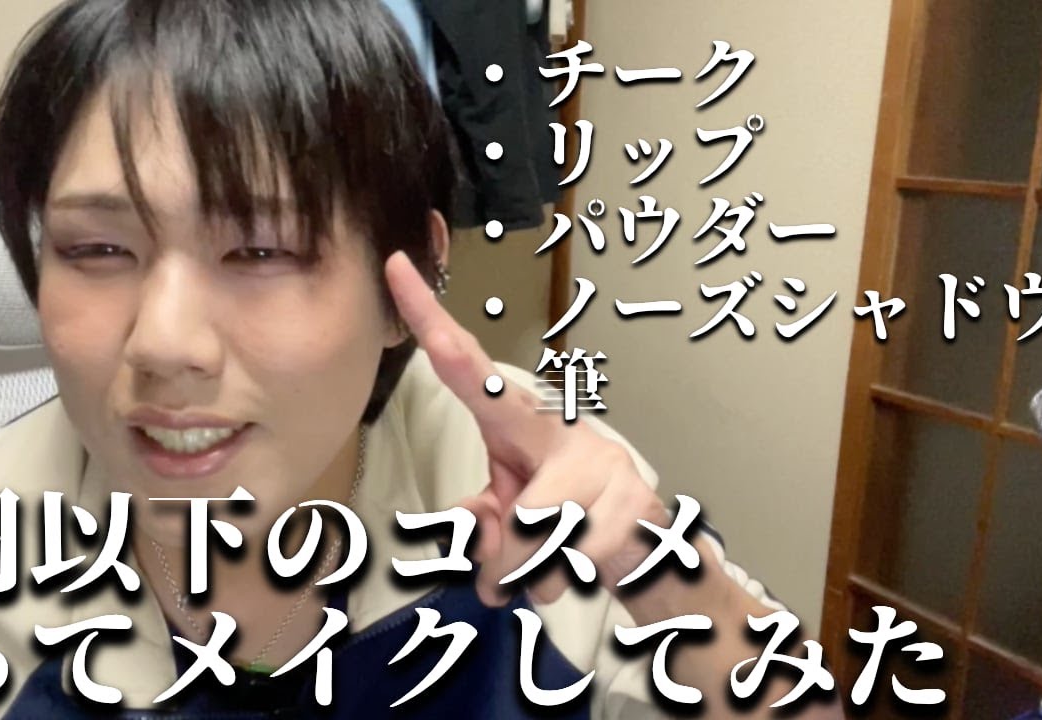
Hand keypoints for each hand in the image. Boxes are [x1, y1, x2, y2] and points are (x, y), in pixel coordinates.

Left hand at [384, 251, 674, 610]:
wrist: (646, 547)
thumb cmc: (562, 515)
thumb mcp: (506, 516)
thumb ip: (480, 521)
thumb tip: (480, 527)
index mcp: (518, 420)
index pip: (465, 365)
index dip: (428, 317)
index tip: (396, 268)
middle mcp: (560, 428)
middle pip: (514, 488)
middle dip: (507, 548)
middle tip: (506, 569)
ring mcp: (604, 462)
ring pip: (535, 536)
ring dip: (530, 573)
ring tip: (550, 565)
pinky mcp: (635, 500)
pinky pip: (571, 559)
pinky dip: (560, 583)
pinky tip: (580, 567)